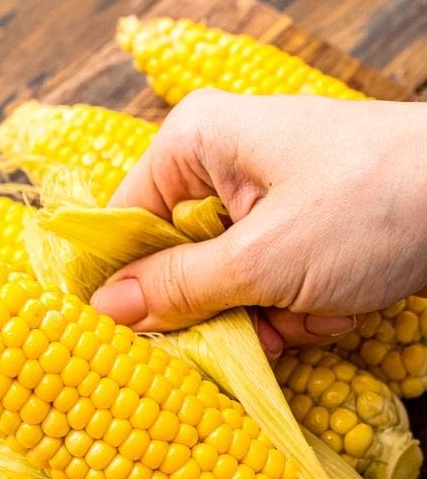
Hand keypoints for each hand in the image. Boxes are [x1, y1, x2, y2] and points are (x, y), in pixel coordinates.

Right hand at [95, 92, 426, 355]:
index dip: (130, 284)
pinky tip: (342, 302)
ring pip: (229, 283)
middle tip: (265, 322)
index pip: (125, 221)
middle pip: (180, 261)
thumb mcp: (263, 259)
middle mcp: (224, 161)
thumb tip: (106, 309)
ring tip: (321, 305)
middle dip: (227, 306)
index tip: (139, 336)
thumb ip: (179, 288)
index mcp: (196, 142)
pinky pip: (271, 281)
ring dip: (273, 314)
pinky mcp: (303, 224)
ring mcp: (268, 193)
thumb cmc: (373, 206)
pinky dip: (303, 306)